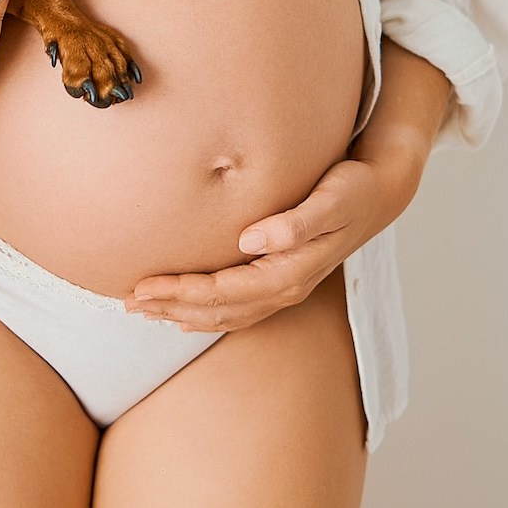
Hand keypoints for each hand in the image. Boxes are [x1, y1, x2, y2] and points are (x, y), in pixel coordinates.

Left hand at [123, 132, 426, 331]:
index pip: (225, 290)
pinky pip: (240, 309)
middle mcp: (286, 287)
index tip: (144, 287)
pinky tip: (185, 318)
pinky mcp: (284, 280)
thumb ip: (297, 221)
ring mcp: (285, 288)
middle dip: (172, 307)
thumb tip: (253, 238)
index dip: (182, 292)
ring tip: (144, 310)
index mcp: (290, 271)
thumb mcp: (332, 197)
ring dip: (184, 314)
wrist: (379, 196)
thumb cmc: (353, 189)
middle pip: (220, 308)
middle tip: (127, 302)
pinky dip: (209, 315)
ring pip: (227, 313)